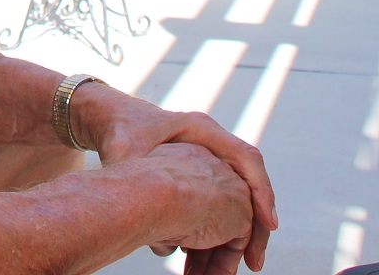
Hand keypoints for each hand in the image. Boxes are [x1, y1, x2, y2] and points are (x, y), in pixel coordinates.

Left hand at [75, 86, 276, 270]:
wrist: (110, 119)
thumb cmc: (120, 129)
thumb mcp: (125, 152)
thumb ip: (139, 182)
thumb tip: (156, 231)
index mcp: (201, 129)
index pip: (247, 158)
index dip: (262, 192)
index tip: (268, 224)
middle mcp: (210, 144)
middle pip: (246, 186)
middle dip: (253, 226)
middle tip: (254, 262)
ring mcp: (205, 160)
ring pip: (232, 202)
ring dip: (232, 237)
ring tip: (220, 270)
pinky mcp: (195, 178)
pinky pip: (215, 206)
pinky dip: (214, 232)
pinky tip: (200, 258)